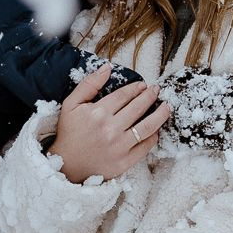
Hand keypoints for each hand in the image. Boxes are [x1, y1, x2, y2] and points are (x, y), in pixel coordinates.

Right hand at [50, 63, 170, 183]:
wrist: (66, 165)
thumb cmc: (69, 133)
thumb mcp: (71, 104)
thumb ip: (89, 84)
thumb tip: (107, 67)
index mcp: (98, 113)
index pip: (124, 95)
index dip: (136, 88)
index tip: (143, 85)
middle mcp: (110, 129)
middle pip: (138, 107)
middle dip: (150, 96)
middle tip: (156, 90)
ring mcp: (119, 146)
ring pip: (147, 126)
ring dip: (160, 114)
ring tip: (166, 107)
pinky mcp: (124, 162)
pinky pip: (145, 146)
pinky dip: (153, 136)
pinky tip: (156, 129)